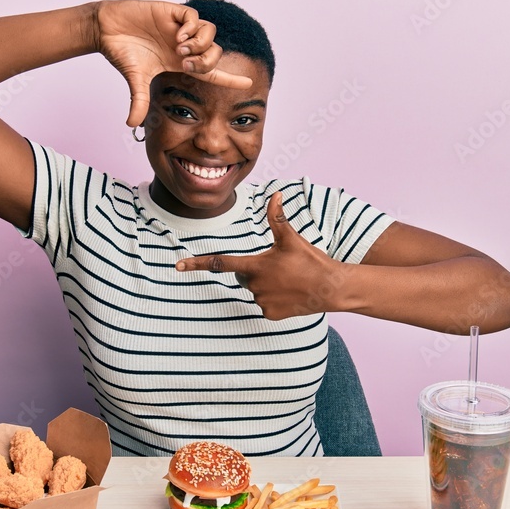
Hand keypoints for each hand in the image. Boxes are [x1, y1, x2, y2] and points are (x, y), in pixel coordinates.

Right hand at [93, 0, 252, 126]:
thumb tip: (130, 125)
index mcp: (180, 63)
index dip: (230, 78)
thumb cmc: (122, 52)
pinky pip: (195, 17)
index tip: (249, 84)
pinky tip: (178, 34)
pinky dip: (191, 28)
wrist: (107, 30)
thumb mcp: (135, 80)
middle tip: (185, 63)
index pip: (212, 73)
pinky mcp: (173, 13)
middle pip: (215, 54)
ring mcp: (181, 29)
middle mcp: (185, 47)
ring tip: (180, 48)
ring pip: (210, 34)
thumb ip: (139, 102)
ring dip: (200, 44)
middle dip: (206, 61)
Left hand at [175, 193, 351, 319]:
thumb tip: (275, 194)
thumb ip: (277, 218)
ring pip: (254, 289)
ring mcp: (262, 302)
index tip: (178, 265)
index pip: (220, 263)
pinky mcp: (270, 314)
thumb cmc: (311, 261)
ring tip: (288, 279)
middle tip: (279, 266)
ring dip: (265, 284)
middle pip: (242, 276)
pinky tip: (290, 293)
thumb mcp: (292, 238)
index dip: (197, 263)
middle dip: (254, 270)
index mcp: (256, 266)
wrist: (331, 288)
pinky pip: (264, 303)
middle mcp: (255, 286)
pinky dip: (274, 298)